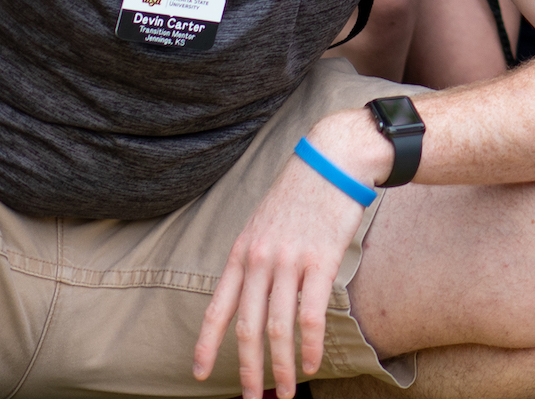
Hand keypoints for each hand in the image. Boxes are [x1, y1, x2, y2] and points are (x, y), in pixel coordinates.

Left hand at [195, 108, 385, 397]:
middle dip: (248, 369)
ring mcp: (288, 262)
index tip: (201, 375)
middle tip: (253, 398)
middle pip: (247, 328)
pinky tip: (310, 364)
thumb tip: (253, 296)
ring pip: (278, 328)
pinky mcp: (320, 261)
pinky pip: (310, 314)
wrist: (333, 159)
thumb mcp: (263, 223)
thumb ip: (254, 258)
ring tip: (284, 391)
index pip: (217, 309)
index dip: (207, 346)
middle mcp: (258, 261)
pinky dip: (309, 345)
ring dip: (281, 367)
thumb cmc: (300, 193)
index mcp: (240, 253)